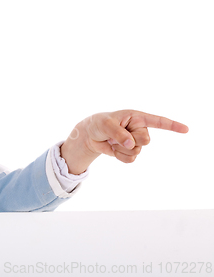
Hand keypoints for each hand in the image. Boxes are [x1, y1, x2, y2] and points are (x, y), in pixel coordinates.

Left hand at [60, 110, 188, 174]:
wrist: (91, 135)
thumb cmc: (99, 124)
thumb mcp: (105, 124)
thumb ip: (118, 133)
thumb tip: (130, 144)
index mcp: (137, 117)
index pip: (158, 121)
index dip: (172, 125)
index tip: (186, 129)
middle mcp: (139, 129)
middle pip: (145, 140)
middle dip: (130, 139)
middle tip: (116, 135)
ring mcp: (136, 141)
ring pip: (137, 151)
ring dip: (121, 148)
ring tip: (112, 141)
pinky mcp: (130, 152)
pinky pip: (130, 159)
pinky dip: (120, 156)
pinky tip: (113, 149)